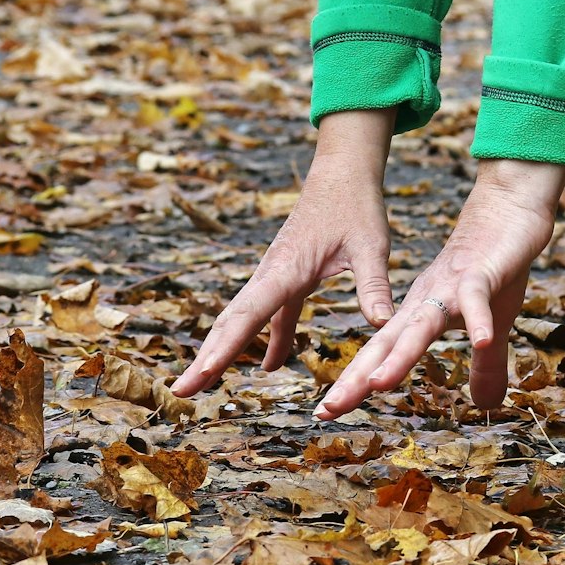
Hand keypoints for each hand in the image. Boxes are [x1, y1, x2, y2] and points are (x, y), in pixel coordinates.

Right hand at [172, 110, 395, 396]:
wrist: (343, 172)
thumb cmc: (357, 205)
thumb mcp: (372, 246)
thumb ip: (374, 285)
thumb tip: (383, 323)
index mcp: (286, 269)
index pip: (249, 315)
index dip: (225, 348)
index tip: (203, 374)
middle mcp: (271, 274)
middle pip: (232, 322)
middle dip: (205, 358)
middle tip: (181, 392)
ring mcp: (275, 275)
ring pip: (241, 318)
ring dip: (221, 350)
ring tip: (199, 384)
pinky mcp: (287, 276)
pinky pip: (270, 313)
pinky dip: (266, 339)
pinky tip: (270, 365)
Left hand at [316, 158, 564, 419]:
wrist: (506, 213)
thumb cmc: (494, 271)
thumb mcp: (491, 328)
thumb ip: (485, 367)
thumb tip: (485, 406)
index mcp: (421, 315)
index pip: (381, 354)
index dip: (355, 382)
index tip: (327, 412)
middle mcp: (427, 303)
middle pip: (387, 344)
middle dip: (358, 378)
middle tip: (329, 408)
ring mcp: (452, 289)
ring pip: (421, 325)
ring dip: (401, 355)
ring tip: (378, 385)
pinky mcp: (482, 275)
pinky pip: (478, 299)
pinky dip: (478, 319)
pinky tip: (478, 341)